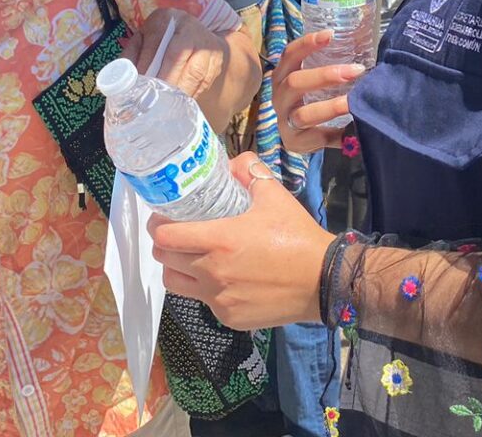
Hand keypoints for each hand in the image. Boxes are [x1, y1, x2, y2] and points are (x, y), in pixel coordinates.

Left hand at [127, 5, 224, 98]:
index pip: (156, 40)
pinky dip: (191, 94)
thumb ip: (132, 53)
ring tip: (166, 105)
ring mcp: (206, 44)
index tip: (139, 83)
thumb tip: (121, 74)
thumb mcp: (145, 38)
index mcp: (167, 18)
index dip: (147, 62)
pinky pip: (204, 82)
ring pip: (194, 71)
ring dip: (178, 91)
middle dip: (164, 79)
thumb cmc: (163, 39)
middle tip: (152, 99)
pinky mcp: (216, 61)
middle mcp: (190, 27)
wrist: (197, 34)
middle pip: (178, 55)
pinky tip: (180, 103)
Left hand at [151, 151, 333, 330]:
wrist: (323, 280)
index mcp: (219, 240)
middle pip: (164, 260)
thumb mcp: (274, 195)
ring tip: (192, 257)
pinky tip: (223, 278)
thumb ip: (248, 171)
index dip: (158, 226)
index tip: (164, 218)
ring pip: (176, 284)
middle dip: (165, 245)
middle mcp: (212, 272)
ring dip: (177, 268)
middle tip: (178, 234)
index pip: (165, 236)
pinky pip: (203, 302)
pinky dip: (204, 289)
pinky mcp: (228, 318)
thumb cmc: (296, 236)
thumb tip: (230, 164)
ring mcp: (218, 299)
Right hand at [273, 30, 366, 153]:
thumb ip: (330, 64)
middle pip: (294, 82)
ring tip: (352, 103)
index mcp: (283, 75)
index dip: (307, 44)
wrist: (300, 136)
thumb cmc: (311, 98)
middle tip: (356, 70)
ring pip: (303, 114)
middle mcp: (280, 96)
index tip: (330, 35)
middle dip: (325, 75)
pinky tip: (356, 131)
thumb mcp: (314, 80)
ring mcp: (285, 121)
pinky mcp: (295, 142)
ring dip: (331, 107)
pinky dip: (338, 134)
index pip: (289, 55)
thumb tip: (364, 44)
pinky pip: (318, 138)